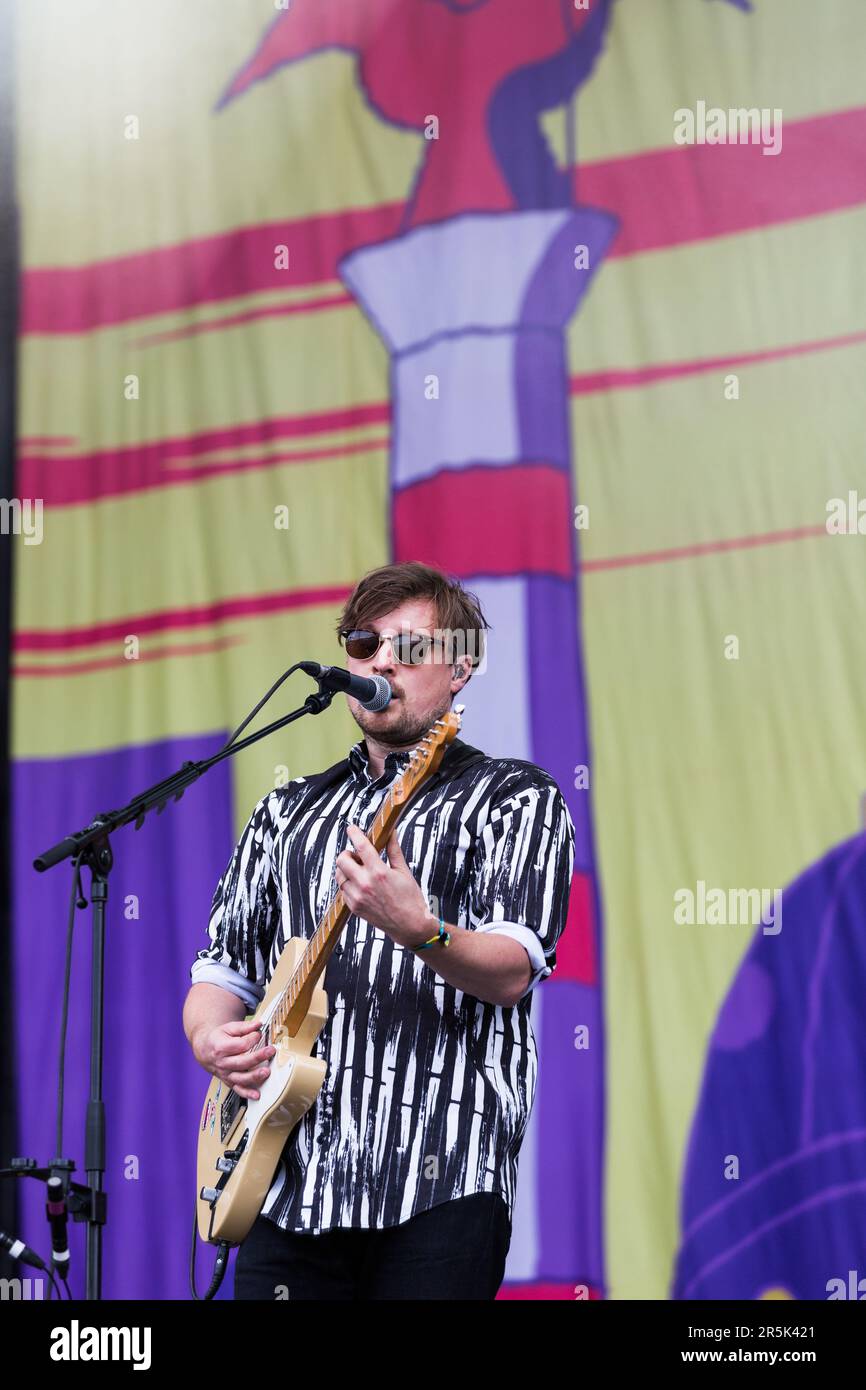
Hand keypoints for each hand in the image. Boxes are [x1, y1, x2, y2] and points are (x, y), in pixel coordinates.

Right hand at [196, 1018, 274, 1100]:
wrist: (204, 1050)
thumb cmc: (217, 1039)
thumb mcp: (228, 1028)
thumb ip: (244, 1027)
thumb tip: (258, 1025)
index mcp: (221, 1047)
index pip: (240, 1045)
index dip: (253, 1038)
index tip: (258, 1034)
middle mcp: (222, 1062)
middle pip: (242, 1062)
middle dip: (258, 1057)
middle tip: (270, 1051)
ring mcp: (225, 1074)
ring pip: (240, 1078)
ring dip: (254, 1076)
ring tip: (266, 1072)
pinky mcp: (228, 1081)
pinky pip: (237, 1089)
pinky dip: (247, 1093)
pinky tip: (256, 1095)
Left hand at [335, 824, 435, 947]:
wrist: (409, 925)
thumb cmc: (410, 898)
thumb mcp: (404, 872)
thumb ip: (394, 850)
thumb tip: (392, 832)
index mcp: (379, 872)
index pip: (361, 846)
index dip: (354, 834)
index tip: (352, 829)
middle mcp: (365, 884)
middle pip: (342, 860)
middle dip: (347, 853)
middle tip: (357, 855)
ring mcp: (357, 897)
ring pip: (339, 875)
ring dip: (346, 869)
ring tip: (359, 871)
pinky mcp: (354, 907)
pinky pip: (343, 890)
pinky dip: (348, 883)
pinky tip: (361, 884)